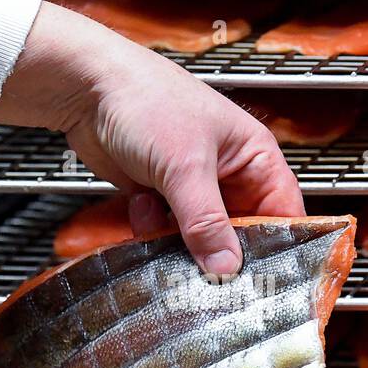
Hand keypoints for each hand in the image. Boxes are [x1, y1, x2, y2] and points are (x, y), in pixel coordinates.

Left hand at [0, 2, 304, 273]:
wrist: (85, 89)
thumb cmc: (145, 100)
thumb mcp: (185, 166)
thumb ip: (206, 222)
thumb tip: (226, 267)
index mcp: (253, 156)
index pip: (283, 211)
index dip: (278, 244)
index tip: (263, 278)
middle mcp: (227, 174)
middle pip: (240, 232)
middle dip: (218, 250)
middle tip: (207, 273)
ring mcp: (192, 186)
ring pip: (199, 237)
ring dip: (178, 242)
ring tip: (162, 230)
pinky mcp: (159, 196)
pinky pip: (166, 232)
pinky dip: (151, 230)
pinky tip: (139, 206)